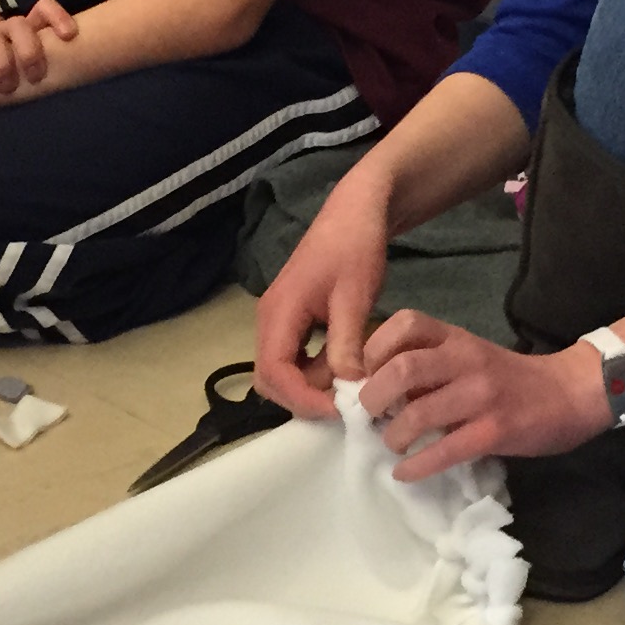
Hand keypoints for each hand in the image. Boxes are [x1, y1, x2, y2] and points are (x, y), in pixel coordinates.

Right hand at [0, 0, 76, 94]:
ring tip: (6, 86)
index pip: (43, 10)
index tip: (69, 36)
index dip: (56, 17)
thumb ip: (54, 65)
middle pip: (19, 24)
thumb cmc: (14, 85)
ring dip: (2, 61)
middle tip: (35, 77)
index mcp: (29, 33)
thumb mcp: (37, 76)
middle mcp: (7, 31)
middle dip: (29, 49)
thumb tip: (79, 59)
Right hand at [252, 169, 395, 418]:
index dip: (302, 398)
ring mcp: (277, 320)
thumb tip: (348, 389)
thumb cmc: (354, 249)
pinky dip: (312, 373)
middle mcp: (269, 319)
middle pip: (268, 378)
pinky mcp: (290, 320)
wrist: (355, 213)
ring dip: (308, 388)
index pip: (275, 371)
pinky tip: (343, 372)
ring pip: (279, 371)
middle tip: (343, 407)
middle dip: (301, 398)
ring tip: (347, 392)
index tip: (339, 411)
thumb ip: (346, 344)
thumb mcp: (355, 298)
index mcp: (279, 312)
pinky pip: (291, 358)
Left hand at [358, 310, 609, 483]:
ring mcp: (481, 395)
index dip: (374, 349)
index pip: (405, 324)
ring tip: (393, 444)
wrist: (569, 393)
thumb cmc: (510, 378)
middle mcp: (466, 360)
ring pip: (418, 413)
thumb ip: (429, 365)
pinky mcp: (495, 431)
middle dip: (374, 396)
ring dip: (393, 436)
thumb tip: (376, 389)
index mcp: (456, 337)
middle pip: (401, 368)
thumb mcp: (469, 356)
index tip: (366, 375)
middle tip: (371, 415)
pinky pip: (444, 451)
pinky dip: (416, 466)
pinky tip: (404, 473)